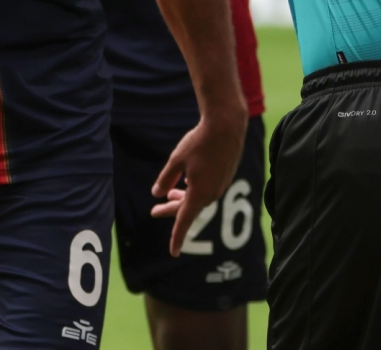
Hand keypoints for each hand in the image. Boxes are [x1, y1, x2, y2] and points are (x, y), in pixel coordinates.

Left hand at [149, 113, 244, 255]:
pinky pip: (208, 190)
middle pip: (189, 209)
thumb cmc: (199, 141)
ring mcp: (221, 186)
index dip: (177, 238)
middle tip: (153, 211)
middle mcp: (212, 194)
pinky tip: (187, 181)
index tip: (173, 253)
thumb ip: (166, 178)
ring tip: (170, 195)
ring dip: (184, 198)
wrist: (227, 126)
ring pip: (199, 198)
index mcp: (199, 193)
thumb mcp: (176, 159)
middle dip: (171, 210)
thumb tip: (157, 193)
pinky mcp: (226, 177)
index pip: (184, 221)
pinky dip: (195, 189)